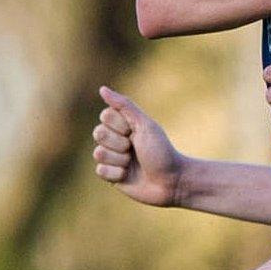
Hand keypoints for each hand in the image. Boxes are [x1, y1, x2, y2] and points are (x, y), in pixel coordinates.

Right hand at [92, 86, 183, 207]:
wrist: (171, 181)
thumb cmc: (161, 151)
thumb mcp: (145, 125)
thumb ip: (124, 106)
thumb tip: (102, 88)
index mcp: (124, 125)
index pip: (105, 116)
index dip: (121, 126)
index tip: (136, 132)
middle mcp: (115, 140)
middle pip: (98, 133)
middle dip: (119, 143)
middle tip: (134, 149)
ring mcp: (112, 157)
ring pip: (98, 153)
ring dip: (120, 160)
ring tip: (133, 163)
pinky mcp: (110, 175)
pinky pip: (100, 170)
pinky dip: (117, 174)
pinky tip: (128, 175)